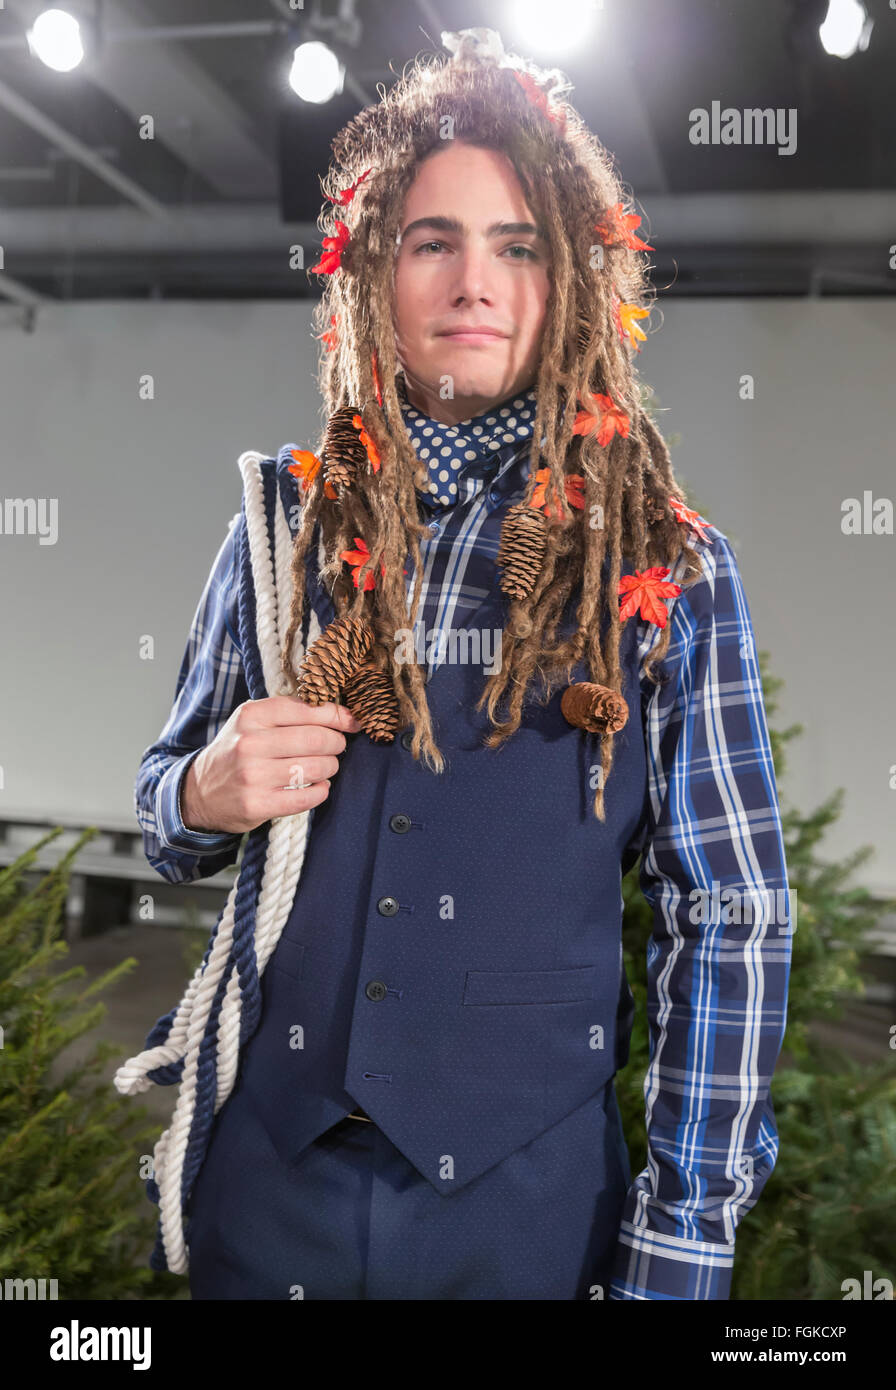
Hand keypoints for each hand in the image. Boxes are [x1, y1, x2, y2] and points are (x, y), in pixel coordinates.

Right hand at [181, 696, 361, 833]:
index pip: (307, 709)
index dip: (337, 716)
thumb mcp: (252, 722)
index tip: (351, 722)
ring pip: (316, 768)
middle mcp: (250, 743)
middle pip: (317, 739)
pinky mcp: (258, 804)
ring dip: (330, 767)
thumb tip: (343, 715)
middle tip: (337, 747)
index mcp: (251, 715)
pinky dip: (321, 791)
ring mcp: (253, 775)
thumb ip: (290, 713)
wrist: (199, 793)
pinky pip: (307, 797)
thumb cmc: (236, 752)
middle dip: (336, 743)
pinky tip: (317, 787)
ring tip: (326, 767)